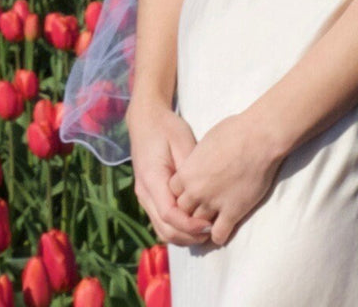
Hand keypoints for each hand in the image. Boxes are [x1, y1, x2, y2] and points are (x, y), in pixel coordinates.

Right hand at [127, 96, 213, 245]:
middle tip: (212, 232)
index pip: (169, 214)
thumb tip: (202, 191)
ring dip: (183, 236)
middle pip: (164, 228)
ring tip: (206, 232)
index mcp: (152, 179)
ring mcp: (144, 197)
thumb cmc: (167, 128)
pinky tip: (195, 225)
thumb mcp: (182, 141)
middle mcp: (144, 193)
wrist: (146, 121)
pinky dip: (177, 229)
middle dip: (188, 236)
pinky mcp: (149, 198)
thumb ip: (190, 168)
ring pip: (161, 229)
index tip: (210, 225)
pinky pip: (161, 221)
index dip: (190, 225)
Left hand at [168, 112, 284, 245]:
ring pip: (198, 225)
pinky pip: (219, 235)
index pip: (173, 193)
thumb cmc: (234, 132)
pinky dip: (220, 235)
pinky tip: (225, 227)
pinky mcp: (233, 213)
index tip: (192, 190)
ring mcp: (213, 204)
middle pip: (183, 211)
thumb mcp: (206, 141)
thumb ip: (197, 159)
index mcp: (187, 173)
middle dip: (191, 209)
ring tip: (212, 221)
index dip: (183, 192)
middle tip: (201, 207)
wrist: (259, 138)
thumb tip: (198, 162)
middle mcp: (196, 192)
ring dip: (204, 224)